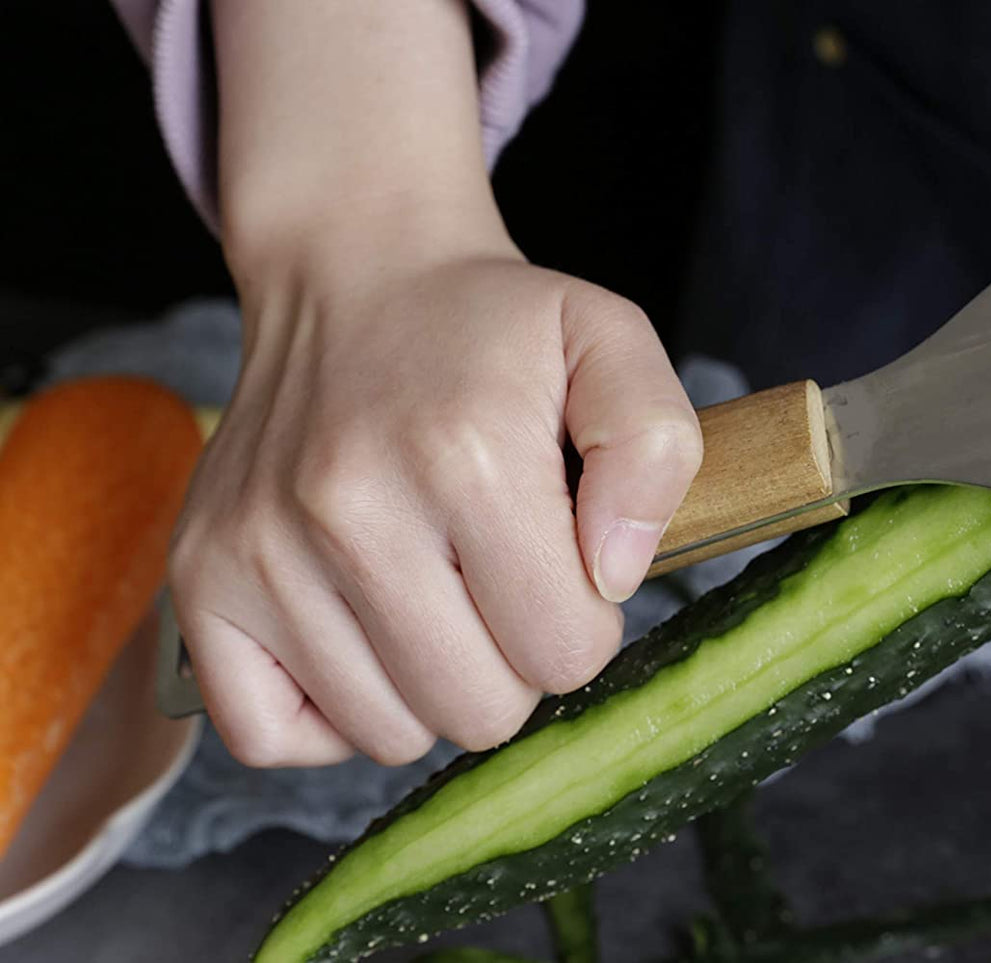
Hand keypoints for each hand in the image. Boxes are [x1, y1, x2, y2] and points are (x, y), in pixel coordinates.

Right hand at [172, 0, 701, 766]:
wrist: (354, 278)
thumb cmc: (490, 330)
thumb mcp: (609, 342)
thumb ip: (654, 449)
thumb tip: (614, 576)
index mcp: (468, 457)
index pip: (565, 654)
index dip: (584, 623)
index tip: (562, 568)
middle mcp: (348, 508)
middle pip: (478, 712)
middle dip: (513, 664)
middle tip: (500, 584)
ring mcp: (260, 550)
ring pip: (387, 735)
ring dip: (429, 684)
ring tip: (433, 591)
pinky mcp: (200, 579)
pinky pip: (269, 737)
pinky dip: (330, 712)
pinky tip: (363, 633)